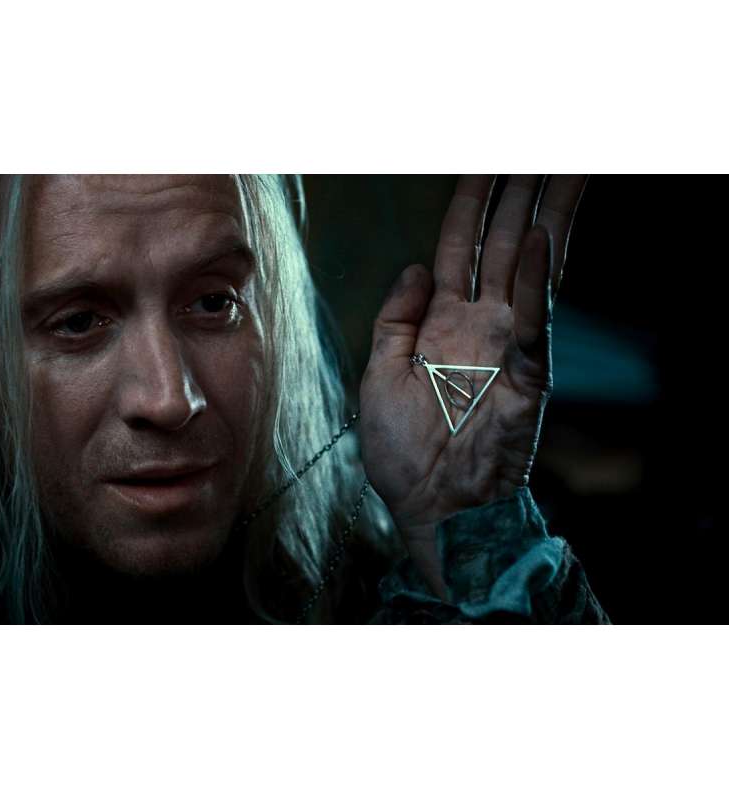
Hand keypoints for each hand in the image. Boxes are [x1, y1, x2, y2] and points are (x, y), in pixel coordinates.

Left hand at [359, 175, 586, 548]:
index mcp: (441, 321)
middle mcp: (479, 322)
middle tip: (535, 145)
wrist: (431, 506)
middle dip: (517, 190)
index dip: (470, 202)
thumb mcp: (380, 374)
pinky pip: (532, 317)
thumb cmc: (402, 450)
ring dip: (543, 215)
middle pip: (502, 241)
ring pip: (528, 265)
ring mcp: (507, 344)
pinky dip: (535, 277)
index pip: (460, 245)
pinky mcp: (528, 374)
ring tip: (561, 167)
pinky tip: (543, 234)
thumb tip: (416, 266)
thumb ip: (396, 318)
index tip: (484, 161)